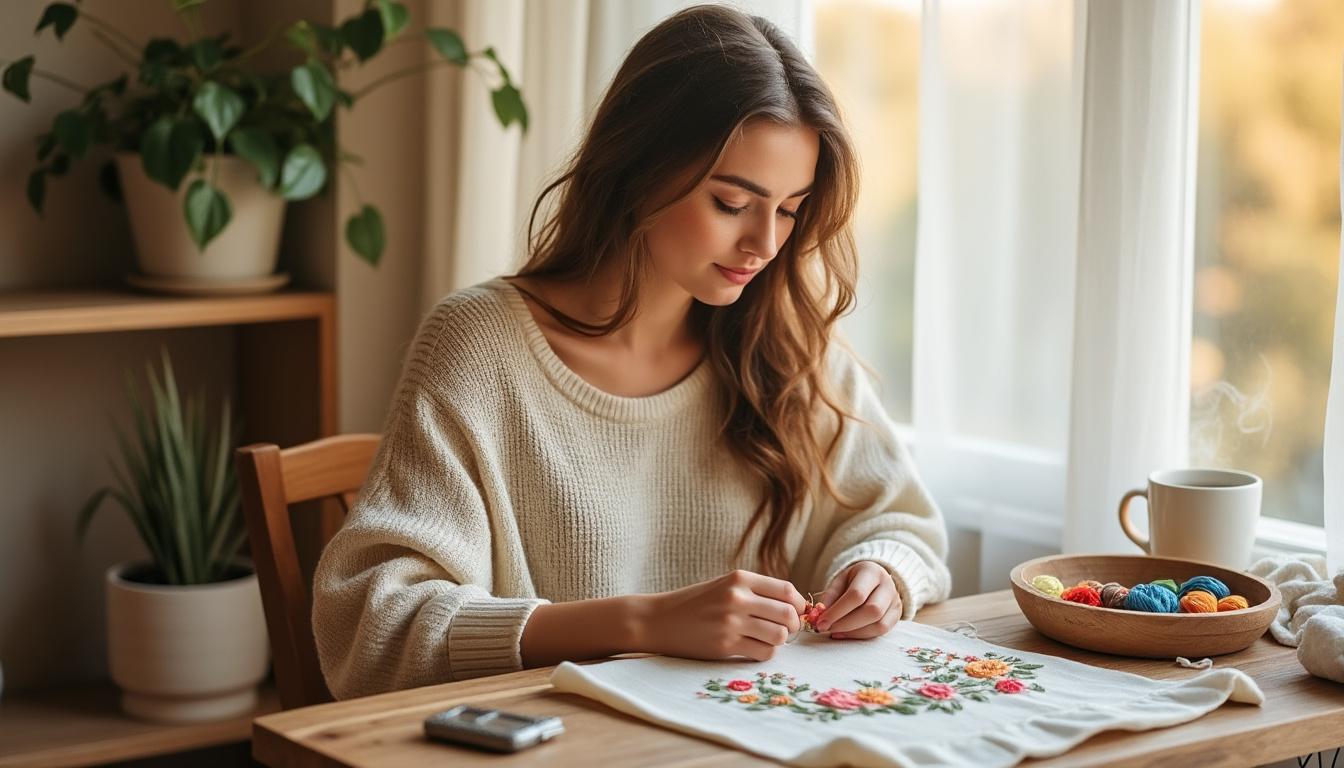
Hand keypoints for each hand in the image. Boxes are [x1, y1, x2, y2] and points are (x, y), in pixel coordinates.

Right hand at [637, 570, 805, 661]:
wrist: (659, 620)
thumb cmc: (695, 603)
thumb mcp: (725, 586)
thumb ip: (756, 592)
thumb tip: (796, 607)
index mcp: (739, 578)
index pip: (786, 590)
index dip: (799, 604)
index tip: (797, 612)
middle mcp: (737, 597)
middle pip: (787, 614)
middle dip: (793, 625)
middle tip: (786, 630)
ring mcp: (731, 622)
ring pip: (779, 636)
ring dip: (779, 640)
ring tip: (767, 638)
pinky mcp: (725, 645)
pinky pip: (763, 652)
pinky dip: (765, 652)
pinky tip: (754, 648)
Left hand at [814, 561, 901, 639]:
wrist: (873, 580)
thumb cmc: (853, 580)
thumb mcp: (839, 581)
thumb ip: (830, 596)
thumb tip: (820, 615)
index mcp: (871, 572)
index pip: (857, 594)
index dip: (837, 611)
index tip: (821, 622)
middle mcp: (888, 585)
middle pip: (872, 610)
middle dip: (846, 624)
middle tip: (827, 629)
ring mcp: (895, 601)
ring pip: (879, 624)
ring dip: (854, 632)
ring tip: (835, 632)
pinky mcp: (896, 615)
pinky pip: (882, 630)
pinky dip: (862, 635)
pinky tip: (847, 634)